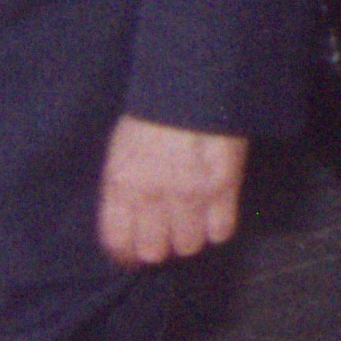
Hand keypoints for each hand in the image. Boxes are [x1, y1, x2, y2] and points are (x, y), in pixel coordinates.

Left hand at [97, 118, 246, 267]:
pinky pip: (221, 232)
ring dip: (191, 236)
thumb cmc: (154, 113)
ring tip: (193, 219)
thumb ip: (123, 187)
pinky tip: (215, 213)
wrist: (194, 85)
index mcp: (121, 184)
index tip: (133, 255)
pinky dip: (218, 227)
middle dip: (159, 245)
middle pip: (154, 251)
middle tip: (166, 232)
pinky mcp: (223, 189)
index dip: (126, 254)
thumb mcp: (121, 149)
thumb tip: (130, 221)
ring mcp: (190, 195)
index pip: (117, 242)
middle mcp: (152, 196)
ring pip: (189, 246)